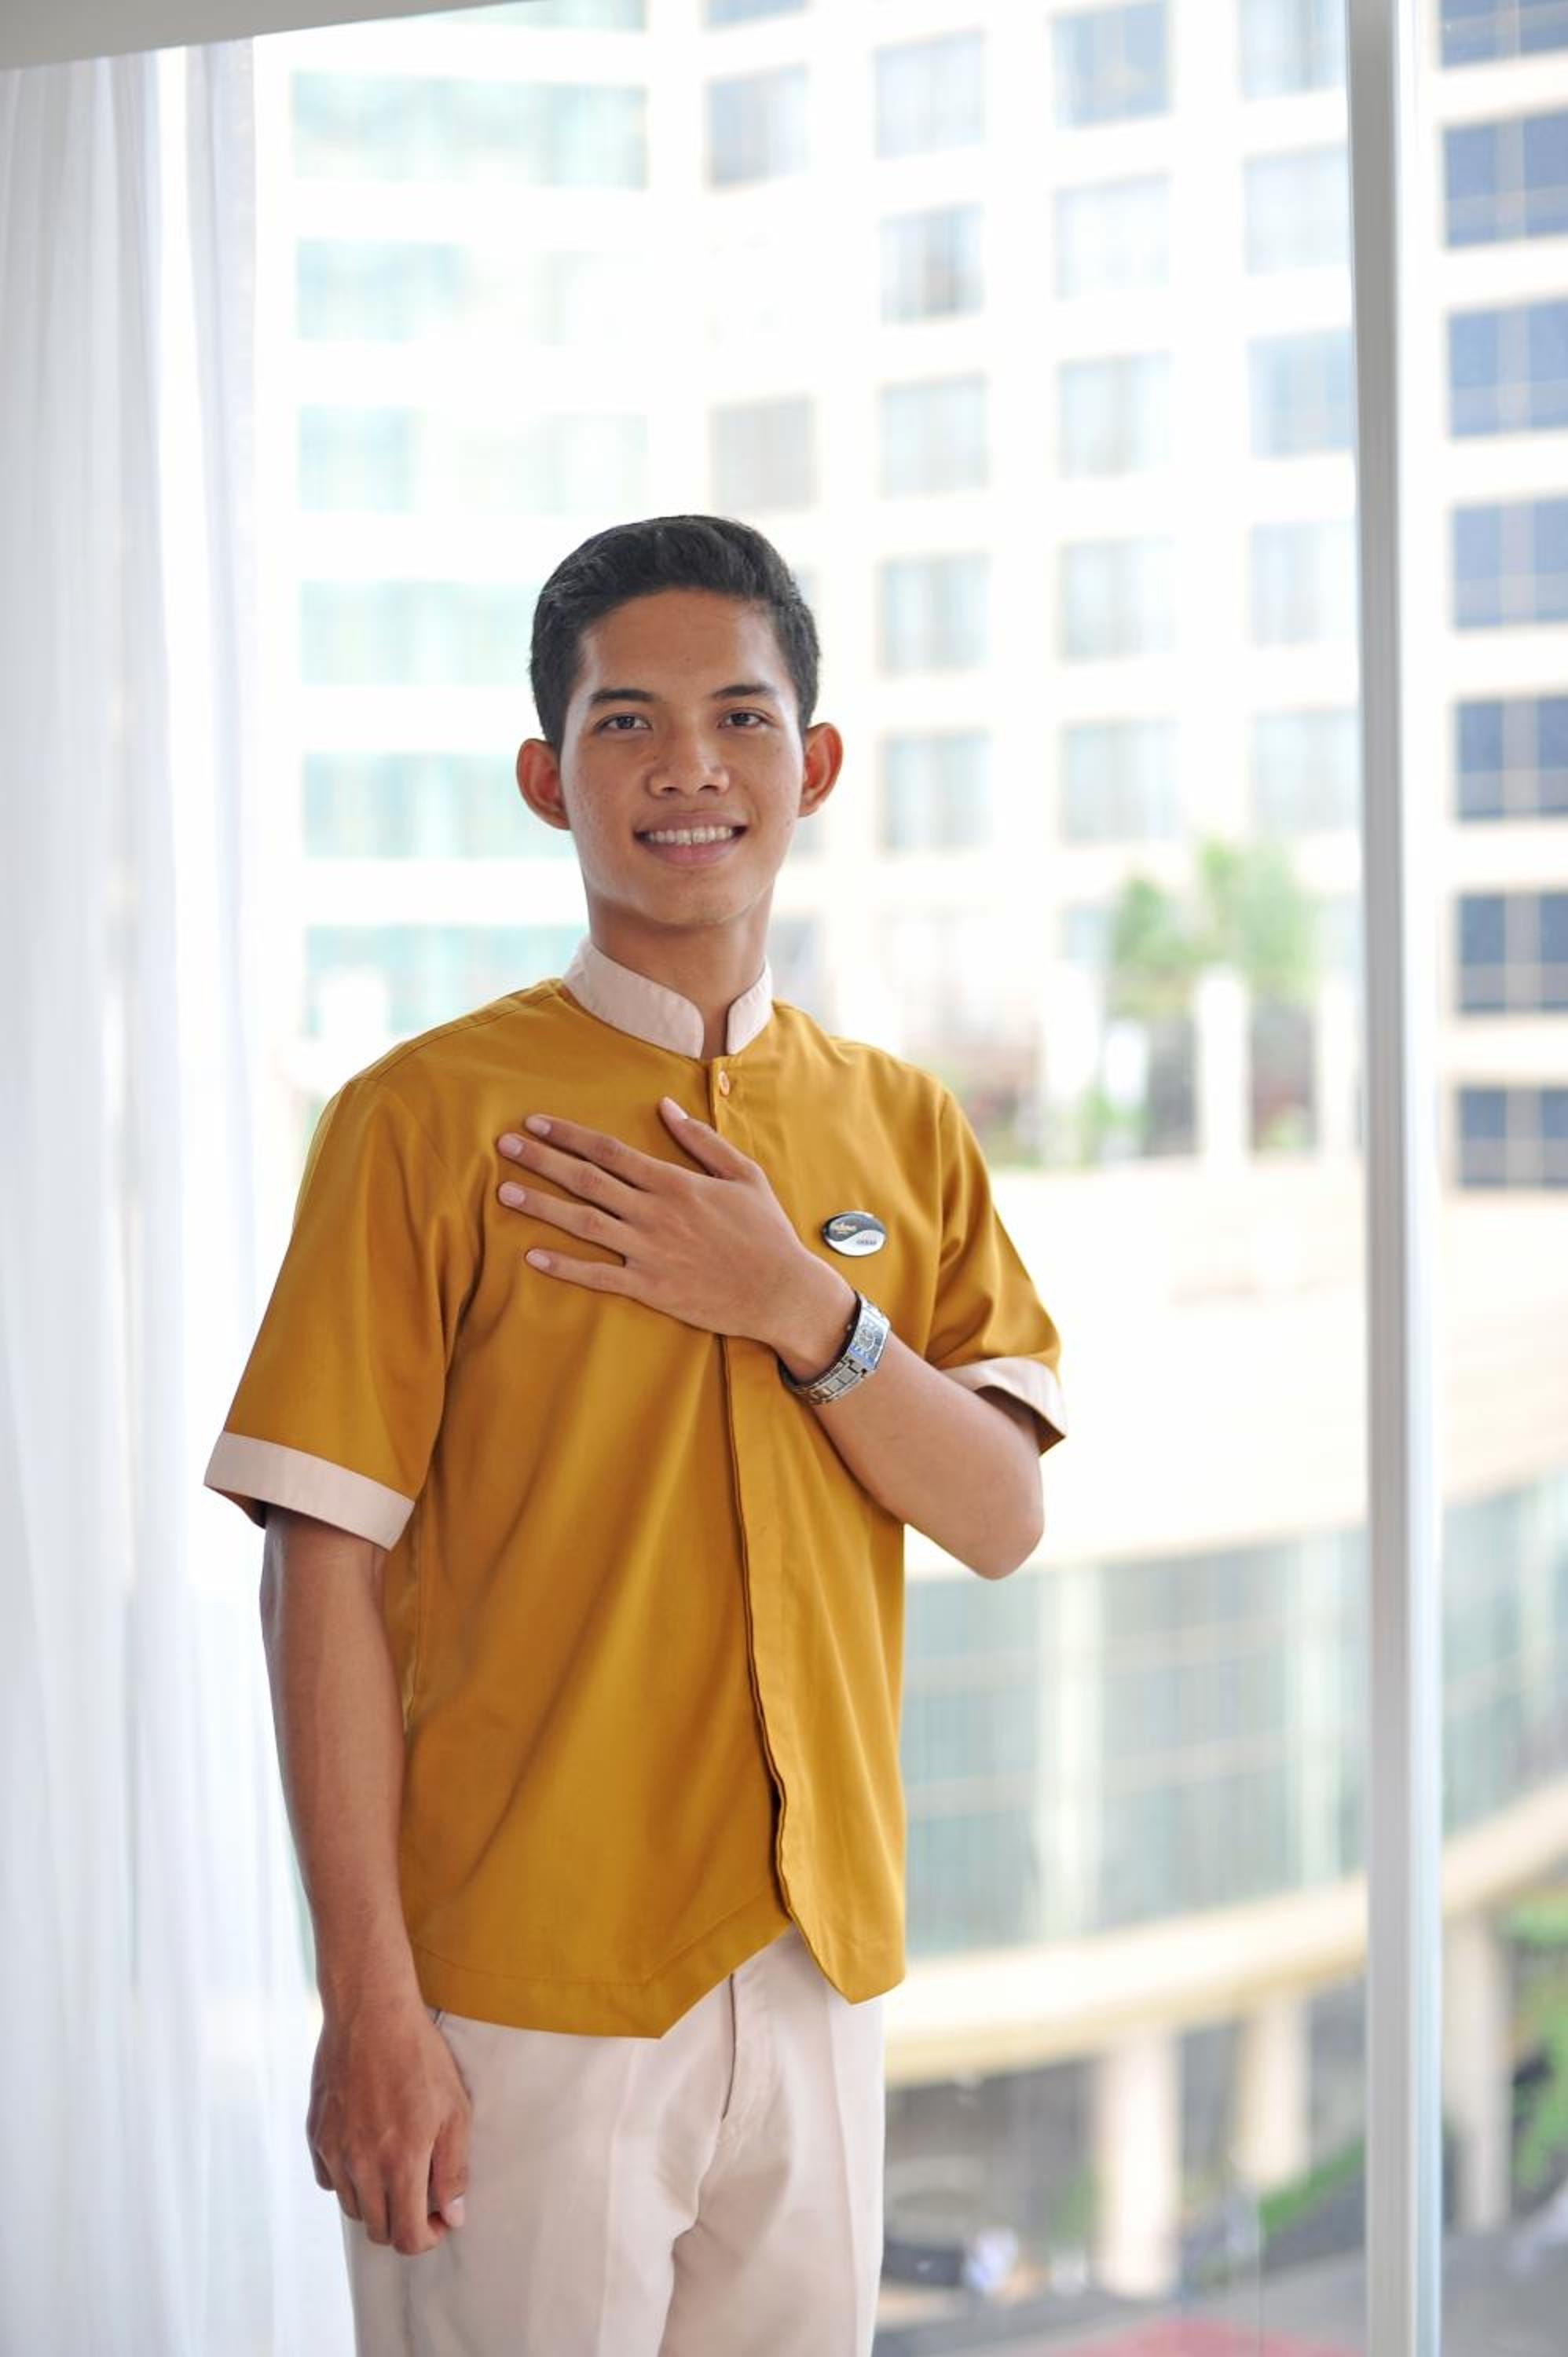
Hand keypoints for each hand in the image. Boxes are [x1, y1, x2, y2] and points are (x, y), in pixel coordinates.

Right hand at [306, 1996, 471, 2256]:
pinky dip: (348, 2179)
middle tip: (421, 2198)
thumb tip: (452, 2214)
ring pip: (353, 2207)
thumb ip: (453, 2169)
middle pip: (377, 2229)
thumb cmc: (419, 2057)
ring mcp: (334, 2151)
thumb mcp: (454, 2109)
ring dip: (376, 2202)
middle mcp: (361, 2165)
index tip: (440, 2219)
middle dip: (403, 2224)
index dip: (428, 2238)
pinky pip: (330, 2179)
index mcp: (400, 2162)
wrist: (370, 2013)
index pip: (407, 2236)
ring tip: (395, 2170)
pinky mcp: (316, 2135)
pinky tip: (367, 2152)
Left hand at [494, 1097, 832, 1349]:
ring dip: (542, 1206)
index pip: (610, 1151)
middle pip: (587, 1180)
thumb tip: (665, 1106)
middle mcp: (656, 1213)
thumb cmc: (765, 1231)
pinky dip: (564, 1267)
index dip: (570, 1135)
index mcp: (675, 1182)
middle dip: (542, 1160)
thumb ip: (701, 1140)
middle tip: (505, 1144)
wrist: (781, 1292)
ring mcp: (650, 1251)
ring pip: (584, 1223)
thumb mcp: (744, 1174)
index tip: (537, 1122)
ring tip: (506, 1192)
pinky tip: (533, 1256)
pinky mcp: (650, 1287)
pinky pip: (598, 1275)